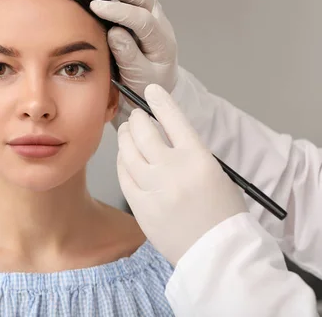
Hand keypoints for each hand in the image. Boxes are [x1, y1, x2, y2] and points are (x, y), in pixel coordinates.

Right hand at [87, 0, 177, 127]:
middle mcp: (160, 23)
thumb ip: (128, 56)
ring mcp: (154, 14)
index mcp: (161, 43)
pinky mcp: (143, 10)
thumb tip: (114, 32)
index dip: (119, 11)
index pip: (143, 20)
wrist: (155, 82)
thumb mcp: (138, 77)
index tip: (95, 7)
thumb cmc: (146, 83)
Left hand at [117, 83, 246, 264]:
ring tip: (126, 132)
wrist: (217, 253)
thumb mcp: (215, 173)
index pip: (174, 119)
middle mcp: (173, 170)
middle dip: (137, 119)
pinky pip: (123, 175)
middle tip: (135, 117)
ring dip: (125, 137)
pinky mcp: (140, 205)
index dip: (159, 101)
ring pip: (128, 152)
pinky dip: (121, 162)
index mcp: (198, 159)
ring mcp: (154, 188)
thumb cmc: (222, 214)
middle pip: (144, 132)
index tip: (151, 91)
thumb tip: (164, 136)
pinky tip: (124, 158)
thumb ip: (188, 153)